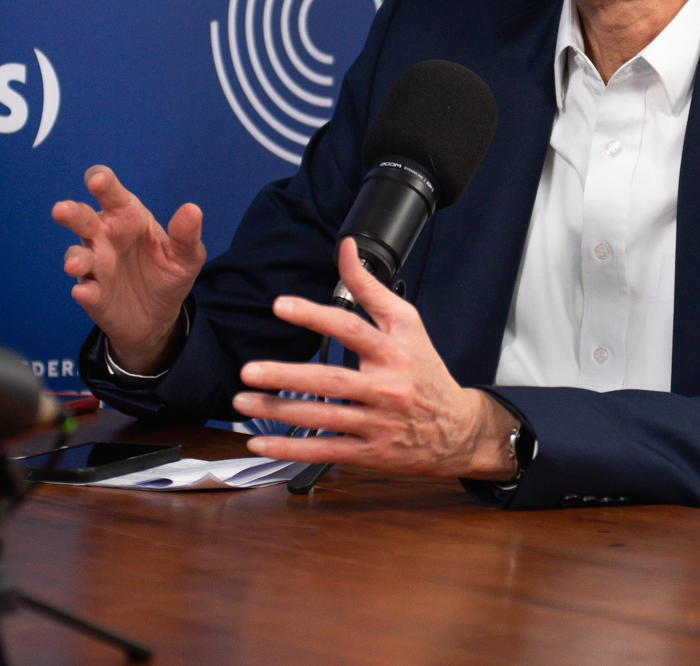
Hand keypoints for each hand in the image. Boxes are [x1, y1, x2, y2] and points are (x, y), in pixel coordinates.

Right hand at [52, 165, 204, 374]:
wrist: (158, 317)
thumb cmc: (167, 274)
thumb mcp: (186, 256)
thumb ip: (186, 235)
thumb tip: (192, 210)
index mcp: (128, 217)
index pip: (111, 193)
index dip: (101, 181)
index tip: (97, 180)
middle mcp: (105, 236)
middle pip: (83, 219)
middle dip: (72, 213)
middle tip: (62, 210)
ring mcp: (96, 265)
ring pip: (77, 254)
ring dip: (74, 257)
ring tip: (75, 264)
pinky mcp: (92, 293)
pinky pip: (85, 289)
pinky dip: (83, 290)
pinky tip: (84, 292)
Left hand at [234, 239, 518, 480]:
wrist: (456, 429)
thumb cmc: (426, 371)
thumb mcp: (407, 324)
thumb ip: (371, 287)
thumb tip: (346, 248)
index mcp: (393, 353)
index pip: (352, 329)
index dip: (315, 315)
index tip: (280, 306)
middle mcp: (386, 388)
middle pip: (333, 380)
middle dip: (288, 376)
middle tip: (249, 370)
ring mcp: (377, 423)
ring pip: (324, 418)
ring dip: (280, 412)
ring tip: (243, 402)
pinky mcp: (369, 452)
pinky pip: (325, 451)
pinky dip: (292, 449)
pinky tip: (262, 441)